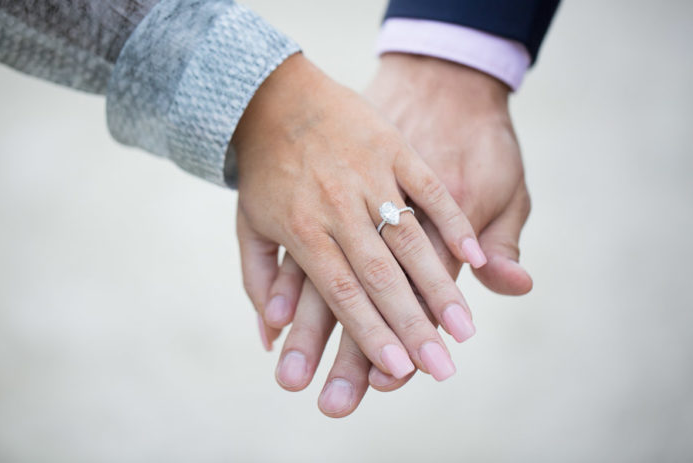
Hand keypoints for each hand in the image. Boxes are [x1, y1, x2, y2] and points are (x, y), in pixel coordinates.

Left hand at [235, 54, 485, 383]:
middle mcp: (338, 207)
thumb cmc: (266, 170)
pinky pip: (428, 189)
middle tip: (442, 369)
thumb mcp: (248, 225)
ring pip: (409, 239)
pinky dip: (452, 222)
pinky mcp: (394, 149)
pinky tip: (476, 258)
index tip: (396, 372)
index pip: (341, 293)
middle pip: (379, 275)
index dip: (369, 333)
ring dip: (439, 286)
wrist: (279, 94)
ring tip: (465, 329)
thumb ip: (260, 281)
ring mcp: (370, 175)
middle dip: (411, 326)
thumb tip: (267, 338)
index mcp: (303, 230)